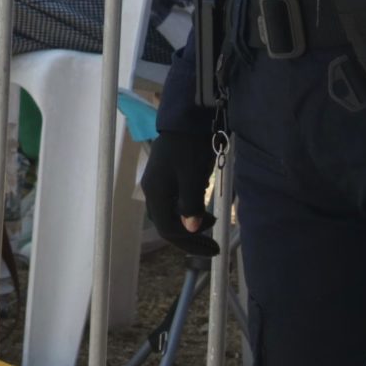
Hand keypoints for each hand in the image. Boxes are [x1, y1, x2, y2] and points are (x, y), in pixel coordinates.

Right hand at [140, 126, 220, 256]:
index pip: (168, 229)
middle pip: (168, 225)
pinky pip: (173, 203)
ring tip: (211, 224)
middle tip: (213, 246)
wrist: (185, 119)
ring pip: (170, 215)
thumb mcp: (192, 176)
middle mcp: (152, 191)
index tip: (212, 245)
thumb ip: (191, 204)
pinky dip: (188, 211)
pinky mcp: (165, 178)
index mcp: (156, 193)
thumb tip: (190, 229)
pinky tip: (202, 208)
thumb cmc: (189, 147)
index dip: (190, 242)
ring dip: (190, 225)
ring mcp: (157, 184)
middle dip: (190, 238)